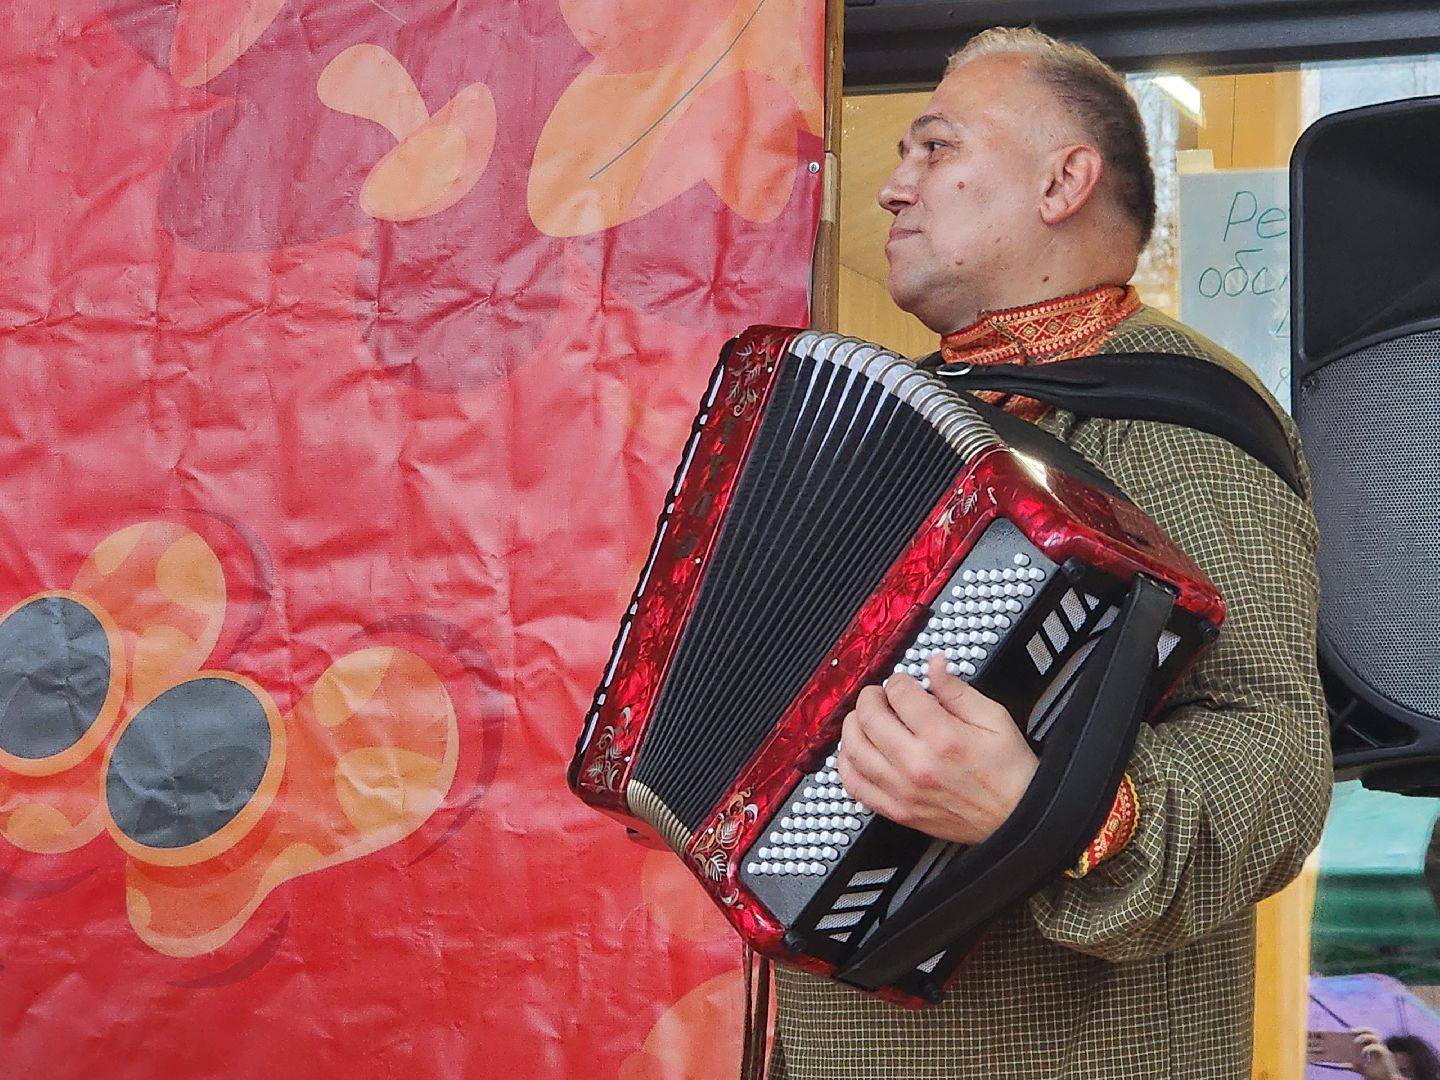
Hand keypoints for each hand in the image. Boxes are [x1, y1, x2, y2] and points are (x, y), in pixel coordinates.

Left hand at [836, 654, 1038, 844]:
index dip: (898, 680)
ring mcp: (903, 790)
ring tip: (864, 718)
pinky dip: (847, 765)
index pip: (899, 693)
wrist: (1017, 818)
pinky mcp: (898, 811)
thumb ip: (957, 690)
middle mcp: (917, 764)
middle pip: (869, 717)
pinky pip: (855, 786)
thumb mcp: (994, 718)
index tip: (904, 682)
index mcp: (942, 737)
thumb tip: (934, 665)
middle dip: (871, 697)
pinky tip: (855, 752)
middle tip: (879, 695)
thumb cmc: (1009, 771)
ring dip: (852, 726)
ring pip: (854, 749)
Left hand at [1354, 1029, 1402, 1079]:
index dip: (1359, 1031)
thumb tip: (1343, 1065)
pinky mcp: (1387, 1056)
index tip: (1349, 1031)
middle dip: (1362, 1029)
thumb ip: (1354, 1066)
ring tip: (1356, 1041)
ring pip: (1376, 1037)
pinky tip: (1363, 1053)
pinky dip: (1369, 1048)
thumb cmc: (1378, 1076)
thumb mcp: (1363, 1069)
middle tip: (1351, 1031)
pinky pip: (1378, 1047)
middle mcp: (1380, 1048)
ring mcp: (1384, 1051)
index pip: (1368, 1035)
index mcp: (1375, 1049)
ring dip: (1365, 1036)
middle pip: (1373, 1032)